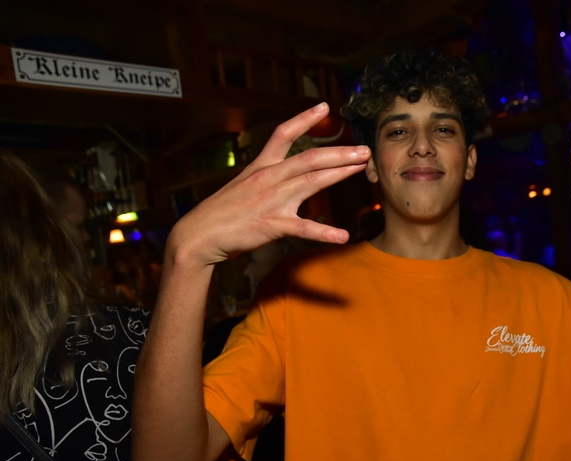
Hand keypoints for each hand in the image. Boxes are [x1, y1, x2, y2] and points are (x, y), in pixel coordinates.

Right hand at [169, 103, 369, 265]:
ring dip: (340, 174)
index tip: (324, 107)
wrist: (199, 234)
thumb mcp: (244, 185)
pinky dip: (325, 232)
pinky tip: (343, 236)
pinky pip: (303, 227)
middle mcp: (269, 178)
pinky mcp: (271, 224)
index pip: (283, 134)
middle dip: (339, 152)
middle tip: (364, 148)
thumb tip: (287, 176)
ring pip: (311, 182)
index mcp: (261, 166)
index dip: (304, 119)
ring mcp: (271, 200)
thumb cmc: (223, 212)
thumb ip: (267, 178)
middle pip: (309, 158)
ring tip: (362, 168)